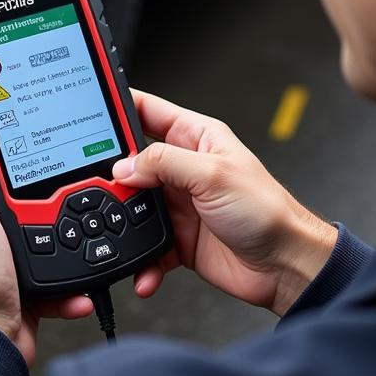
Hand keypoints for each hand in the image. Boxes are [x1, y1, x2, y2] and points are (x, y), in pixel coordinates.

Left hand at [0, 104, 92, 365]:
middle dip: (51, 202)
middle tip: (63, 202)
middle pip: (28, 197)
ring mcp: (7, 257)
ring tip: (73, 244)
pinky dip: (71, 281)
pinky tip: (72, 284)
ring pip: (52, 234)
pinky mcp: (29, 284)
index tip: (33, 139)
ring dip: (68, 245)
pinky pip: (61, 272)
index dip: (10, 149)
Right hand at [113, 90, 336, 315]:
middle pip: (133, 163)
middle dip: (112, 176)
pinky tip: (143, 268)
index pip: (149, 111)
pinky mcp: (178, 238)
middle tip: (96, 185)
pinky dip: (141, 259)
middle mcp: (185, 168)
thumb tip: (125, 166)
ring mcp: (180, 204)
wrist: (285, 265)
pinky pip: (147, 245)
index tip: (90, 110)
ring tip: (118, 230)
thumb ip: (165, 163)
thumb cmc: (268, 211)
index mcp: (196, 138)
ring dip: (124, 222)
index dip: (120, 107)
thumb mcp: (213, 174)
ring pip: (133, 207)